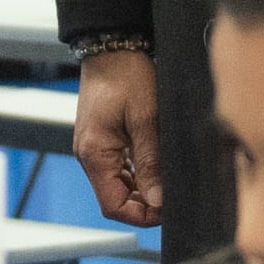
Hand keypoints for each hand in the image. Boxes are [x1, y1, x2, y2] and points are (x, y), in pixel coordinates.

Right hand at [72, 49, 159, 224]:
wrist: (113, 47)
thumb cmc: (126, 75)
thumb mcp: (145, 119)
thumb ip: (151, 162)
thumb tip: (158, 199)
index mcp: (95, 155)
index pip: (113, 206)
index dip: (141, 216)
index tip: (166, 211)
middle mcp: (90, 155)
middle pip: (115, 199)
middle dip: (144, 204)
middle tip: (173, 196)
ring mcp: (95, 148)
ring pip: (119, 185)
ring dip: (142, 189)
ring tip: (168, 181)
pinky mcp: (102, 139)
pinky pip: (119, 168)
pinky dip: (137, 173)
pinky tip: (156, 166)